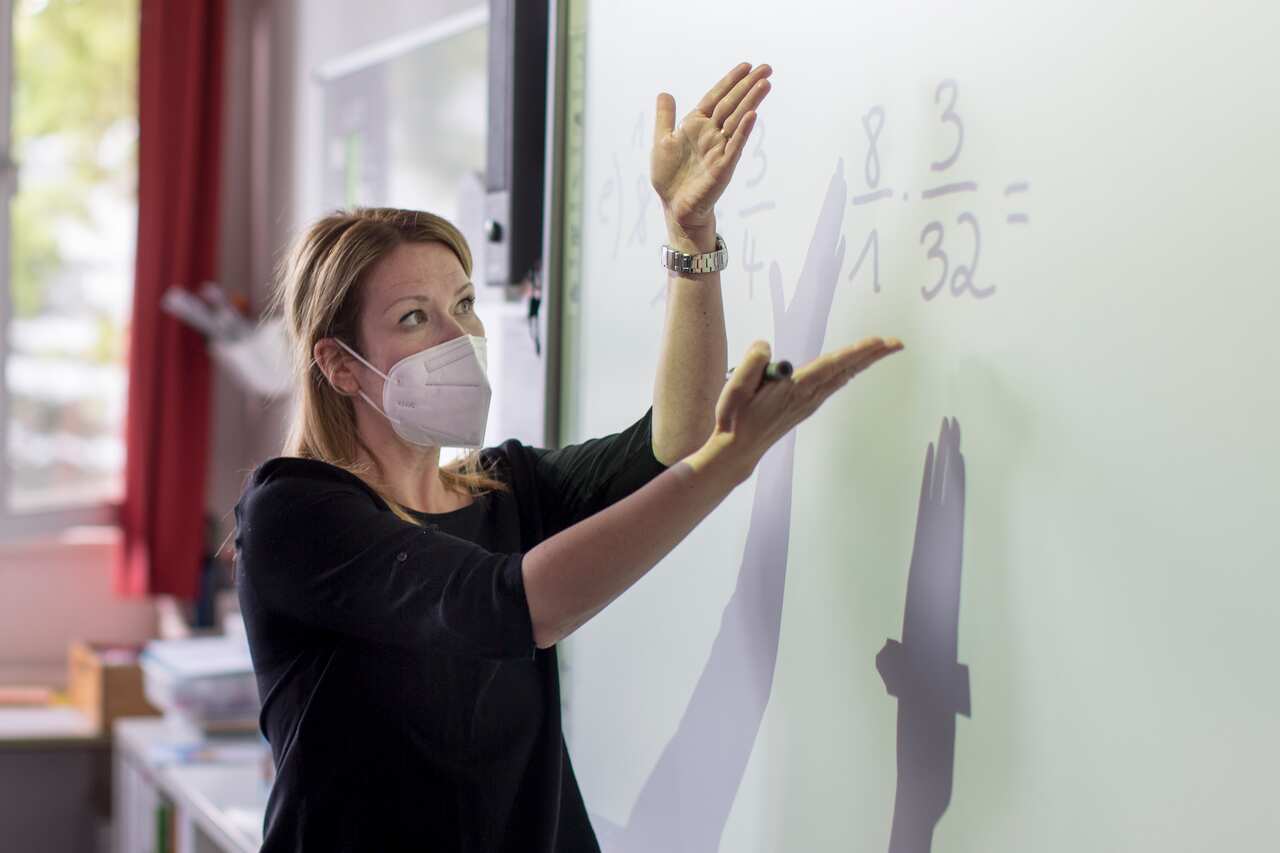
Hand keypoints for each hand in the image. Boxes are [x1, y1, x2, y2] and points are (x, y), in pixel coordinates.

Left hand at [651, 62, 772, 231]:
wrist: (676, 207)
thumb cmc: (670, 177)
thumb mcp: (662, 141)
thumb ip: (665, 117)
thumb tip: (665, 93)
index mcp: (697, 125)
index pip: (717, 97)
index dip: (730, 81)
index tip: (747, 65)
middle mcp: (712, 134)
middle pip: (732, 104)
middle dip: (748, 86)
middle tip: (767, 68)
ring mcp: (720, 149)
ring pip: (738, 120)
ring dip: (751, 102)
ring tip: (765, 84)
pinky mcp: (723, 166)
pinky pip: (735, 146)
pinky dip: (743, 131)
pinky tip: (752, 115)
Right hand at [695, 336, 902, 481]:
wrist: (738, 449)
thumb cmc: (736, 416)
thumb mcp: (736, 386)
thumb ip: (753, 361)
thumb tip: (767, 344)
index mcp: (794, 389)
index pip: (831, 365)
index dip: (855, 352)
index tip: (878, 342)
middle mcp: (807, 396)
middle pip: (845, 370)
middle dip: (871, 355)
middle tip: (897, 343)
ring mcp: (808, 403)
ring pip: (841, 377)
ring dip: (862, 362)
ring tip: (881, 349)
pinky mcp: (805, 407)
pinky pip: (832, 385)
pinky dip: (847, 372)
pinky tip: (852, 369)